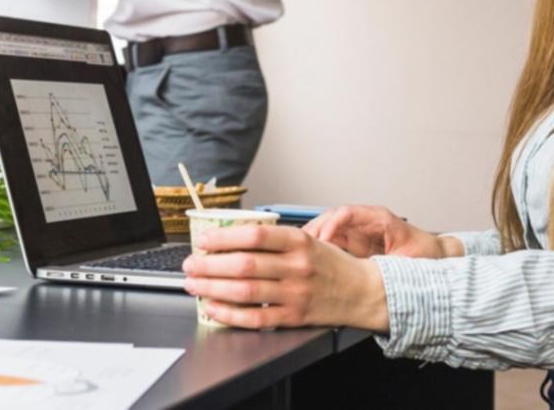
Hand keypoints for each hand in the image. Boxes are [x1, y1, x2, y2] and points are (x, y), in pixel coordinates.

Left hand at [182, 223, 388, 331]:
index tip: (203, 240)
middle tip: (190, 264)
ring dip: (213, 288)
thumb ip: (274, 240)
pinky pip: (256, 318)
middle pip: (244, 264)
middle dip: (209, 265)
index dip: (223, 238)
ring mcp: (296, 294)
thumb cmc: (332, 264)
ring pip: (245, 291)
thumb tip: (230, 239)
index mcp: (298, 242)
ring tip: (194, 284)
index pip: (254, 235)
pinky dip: (230, 314)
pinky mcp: (294, 317)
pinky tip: (214, 307)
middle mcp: (297, 267)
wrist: (364, 292)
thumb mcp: (308, 240)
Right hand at [304, 205, 461, 259]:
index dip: (331, 224)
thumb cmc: (426, 255)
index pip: (348, 213)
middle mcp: (367, 222)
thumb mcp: (408, 259)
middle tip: (303, 245)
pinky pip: (334, 240)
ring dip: (315, 237)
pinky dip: (321, 246)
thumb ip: (387, 263)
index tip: (322, 239)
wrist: (437, 257)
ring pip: (330, 227)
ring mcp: (361, 231)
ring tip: (302, 250)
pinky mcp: (357, 243)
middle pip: (333, 217)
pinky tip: (312, 257)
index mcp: (380, 219)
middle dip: (316, 229)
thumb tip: (370, 272)